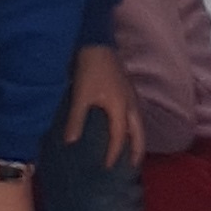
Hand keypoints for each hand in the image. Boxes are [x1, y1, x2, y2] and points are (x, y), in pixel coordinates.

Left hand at [64, 43, 143, 167]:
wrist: (97, 44)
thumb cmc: (89, 70)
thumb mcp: (81, 96)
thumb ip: (76, 120)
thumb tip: (70, 142)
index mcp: (120, 107)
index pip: (119, 136)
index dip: (114, 153)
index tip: (108, 167)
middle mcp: (130, 103)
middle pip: (139, 132)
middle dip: (137, 149)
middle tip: (134, 166)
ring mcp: (132, 95)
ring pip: (140, 122)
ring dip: (138, 137)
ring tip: (133, 149)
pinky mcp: (129, 88)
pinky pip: (136, 113)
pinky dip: (135, 125)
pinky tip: (127, 126)